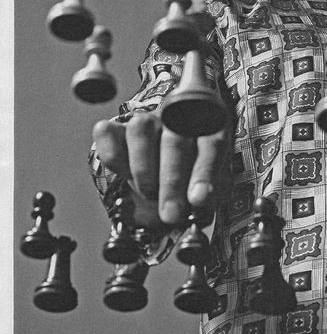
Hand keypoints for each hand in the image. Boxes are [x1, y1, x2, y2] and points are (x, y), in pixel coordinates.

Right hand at [92, 112, 230, 227]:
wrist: (165, 167)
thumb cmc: (190, 176)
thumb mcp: (205, 187)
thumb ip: (206, 197)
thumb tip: (200, 209)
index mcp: (208, 128)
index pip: (212, 144)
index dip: (205, 172)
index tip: (199, 200)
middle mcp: (177, 118)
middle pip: (175, 141)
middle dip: (172, 182)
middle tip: (171, 214)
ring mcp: (147, 120)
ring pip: (141, 130)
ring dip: (143, 169)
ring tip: (149, 194)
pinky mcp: (118, 127)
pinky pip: (108, 133)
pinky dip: (112, 155)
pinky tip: (123, 174)